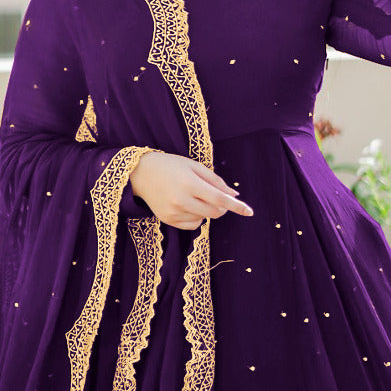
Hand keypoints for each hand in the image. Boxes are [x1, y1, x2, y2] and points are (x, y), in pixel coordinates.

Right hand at [131, 151, 252, 230]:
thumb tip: (234, 195)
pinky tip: (187, 205)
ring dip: (207, 211)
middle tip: (215, 197)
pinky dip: (196, 218)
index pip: (220, 199)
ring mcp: (173, 212)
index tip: (250, 212)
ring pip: (204, 220)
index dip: (237, 206)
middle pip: (215, 213)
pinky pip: (192, 225)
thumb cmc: (170, 166)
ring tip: (193, 196)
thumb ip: (215, 181)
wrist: (141, 174)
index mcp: (190, 183)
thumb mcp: (194, 166)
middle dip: (222, 208)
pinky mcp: (167, 220)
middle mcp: (181, 200)